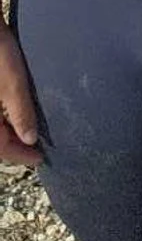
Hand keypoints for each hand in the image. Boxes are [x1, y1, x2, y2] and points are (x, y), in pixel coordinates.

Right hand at [0, 21, 40, 166]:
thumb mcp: (13, 82)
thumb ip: (21, 112)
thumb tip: (30, 139)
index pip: (0, 148)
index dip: (20, 156)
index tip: (39, 159)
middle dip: (11, 147)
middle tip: (33, 150)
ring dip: (6, 134)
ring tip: (26, 134)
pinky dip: (1, 120)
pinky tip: (12, 114)